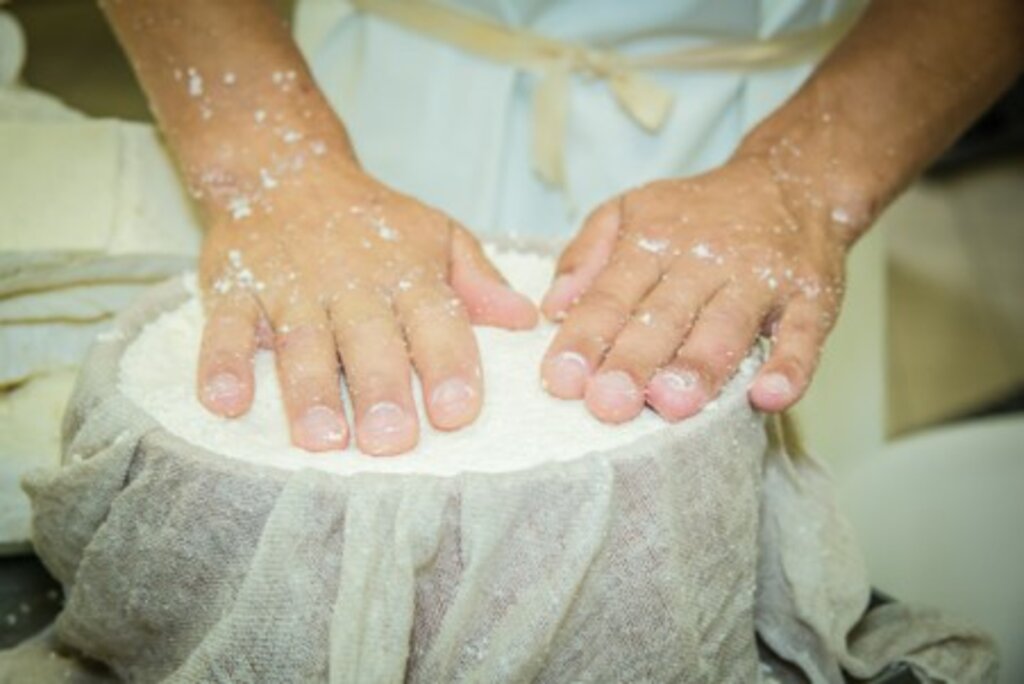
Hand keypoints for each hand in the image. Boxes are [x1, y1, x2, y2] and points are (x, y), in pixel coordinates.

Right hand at [197, 165, 536, 454]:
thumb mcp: (438, 235)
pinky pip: (224, 327)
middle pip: (368, 339)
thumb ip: (478, 281)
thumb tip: (526, 320)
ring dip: (308, 390)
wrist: (285, 167)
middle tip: (391, 440)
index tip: (457, 412)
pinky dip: (222, 363)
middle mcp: (351, 283)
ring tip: (321, 439)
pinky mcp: (233, 287)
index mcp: (408, 274)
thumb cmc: (374, 220)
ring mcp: (289, 286)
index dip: (448, 363)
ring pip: (301, 340)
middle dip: (380, 388)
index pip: (436, 320)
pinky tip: (225, 402)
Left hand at [540, 155, 846, 423]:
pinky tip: (770, 396)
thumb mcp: (629, 211)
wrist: (791, 180)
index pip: (611, 295)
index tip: (561, 380)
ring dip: (701, 365)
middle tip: (608, 403)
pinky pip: (803, 335)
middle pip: (664, 316)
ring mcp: (760, 279)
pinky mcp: (811, 297)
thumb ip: (585, 255)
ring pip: (726, 326)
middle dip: (635, 360)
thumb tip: (551, 307)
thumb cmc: (695, 213)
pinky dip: (791, 366)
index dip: (586, 337)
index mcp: (652, 242)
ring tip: (673, 404)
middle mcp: (704, 261)